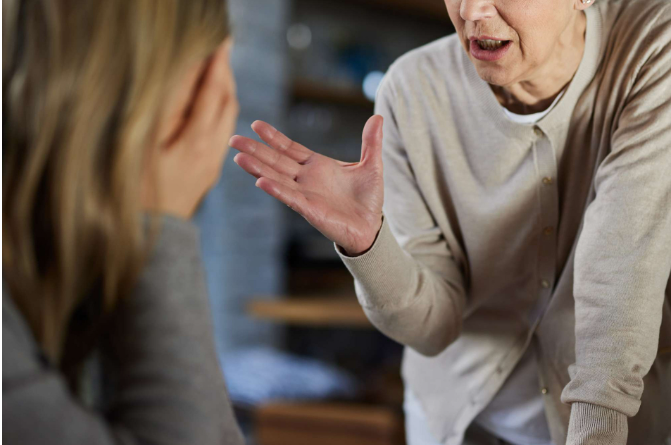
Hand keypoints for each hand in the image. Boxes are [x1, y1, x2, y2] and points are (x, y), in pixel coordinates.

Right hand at [142, 38, 238, 218]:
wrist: (152, 235)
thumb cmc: (138, 191)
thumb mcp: (145, 146)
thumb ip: (166, 112)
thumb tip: (182, 79)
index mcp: (195, 141)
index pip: (210, 93)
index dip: (215, 64)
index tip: (221, 41)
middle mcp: (211, 150)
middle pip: (226, 103)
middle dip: (224, 74)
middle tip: (221, 49)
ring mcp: (212, 162)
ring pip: (227, 118)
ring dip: (225, 91)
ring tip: (218, 70)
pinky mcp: (208, 170)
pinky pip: (222, 132)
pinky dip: (220, 110)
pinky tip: (211, 104)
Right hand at [229, 115, 383, 255]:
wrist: (371, 227)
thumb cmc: (368, 199)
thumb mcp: (372, 165)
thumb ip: (371, 142)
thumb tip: (378, 117)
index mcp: (317, 166)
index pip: (290, 148)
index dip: (273, 137)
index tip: (256, 125)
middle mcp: (306, 179)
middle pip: (276, 161)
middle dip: (255, 150)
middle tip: (233, 139)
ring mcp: (305, 194)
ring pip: (277, 177)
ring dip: (258, 168)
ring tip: (238, 157)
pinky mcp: (309, 209)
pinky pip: (290, 197)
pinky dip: (276, 189)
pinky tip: (261, 181)